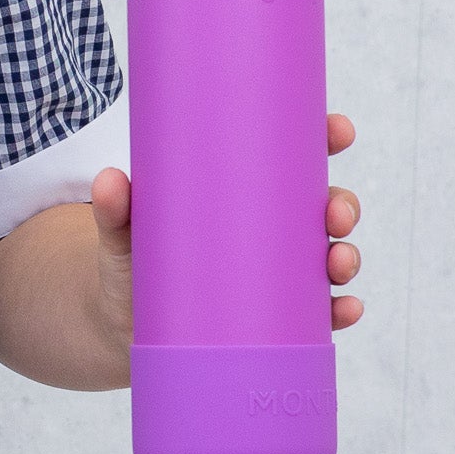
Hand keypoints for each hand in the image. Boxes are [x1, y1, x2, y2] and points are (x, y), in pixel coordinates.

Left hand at [87, 110, 364, 335]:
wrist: (122, 324)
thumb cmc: (133, 262)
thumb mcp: (124, 232)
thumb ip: (115, 210)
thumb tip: (109, 180)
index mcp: (244, 194)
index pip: (292, 160)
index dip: (323, 139)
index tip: (338, 129)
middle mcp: (270, 232)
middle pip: (322, 210)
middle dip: (341, 206)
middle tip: (333, 213)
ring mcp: (277, 275)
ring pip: (328, 260)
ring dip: (345, 258)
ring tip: (338, 264)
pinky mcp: (274, 319)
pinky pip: (319, 314)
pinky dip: (339, 311)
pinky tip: (345, 309)